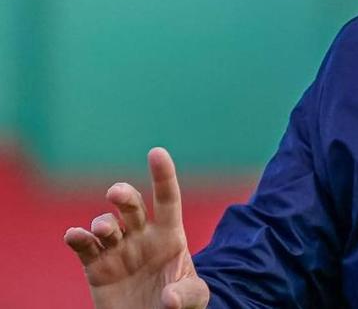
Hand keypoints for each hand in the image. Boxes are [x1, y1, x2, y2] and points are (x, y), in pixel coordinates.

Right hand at [64, 148, 210, 308]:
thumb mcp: (194, 299)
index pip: (168, 200)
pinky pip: (84, 247)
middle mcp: (142, 237)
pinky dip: (77, 238)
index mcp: (169, 236)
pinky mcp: (96, 267)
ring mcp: (117, 250)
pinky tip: (74, 235)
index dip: (162, 176)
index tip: (156, 152)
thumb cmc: (177, 304)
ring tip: (103, 231)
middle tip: (116, 194)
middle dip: (123, 195)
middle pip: (132, 206)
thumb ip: (187, 295)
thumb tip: (170, 299)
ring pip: (106, 224)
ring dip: (102, 223)